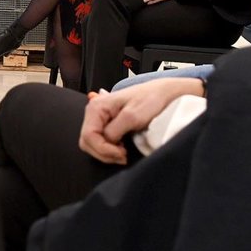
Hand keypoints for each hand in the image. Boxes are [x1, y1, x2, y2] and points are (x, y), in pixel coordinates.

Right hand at [79, 78, 205, 163]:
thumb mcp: (132, 116)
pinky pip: (100, 143)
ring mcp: (100, 120)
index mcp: (97, 107)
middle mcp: (95, 113)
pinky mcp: (107, 125)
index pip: (88, 136)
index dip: (103, 149)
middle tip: (122, 155)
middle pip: (87, 142)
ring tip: (123, 152)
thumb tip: (106, 142)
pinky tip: (121, 148)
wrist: (163, 95)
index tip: (121, 154)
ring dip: (106, 153)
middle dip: (103, 153)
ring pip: (92, 144)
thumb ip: (114, 131)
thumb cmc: (150, 99)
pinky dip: (109, 150)